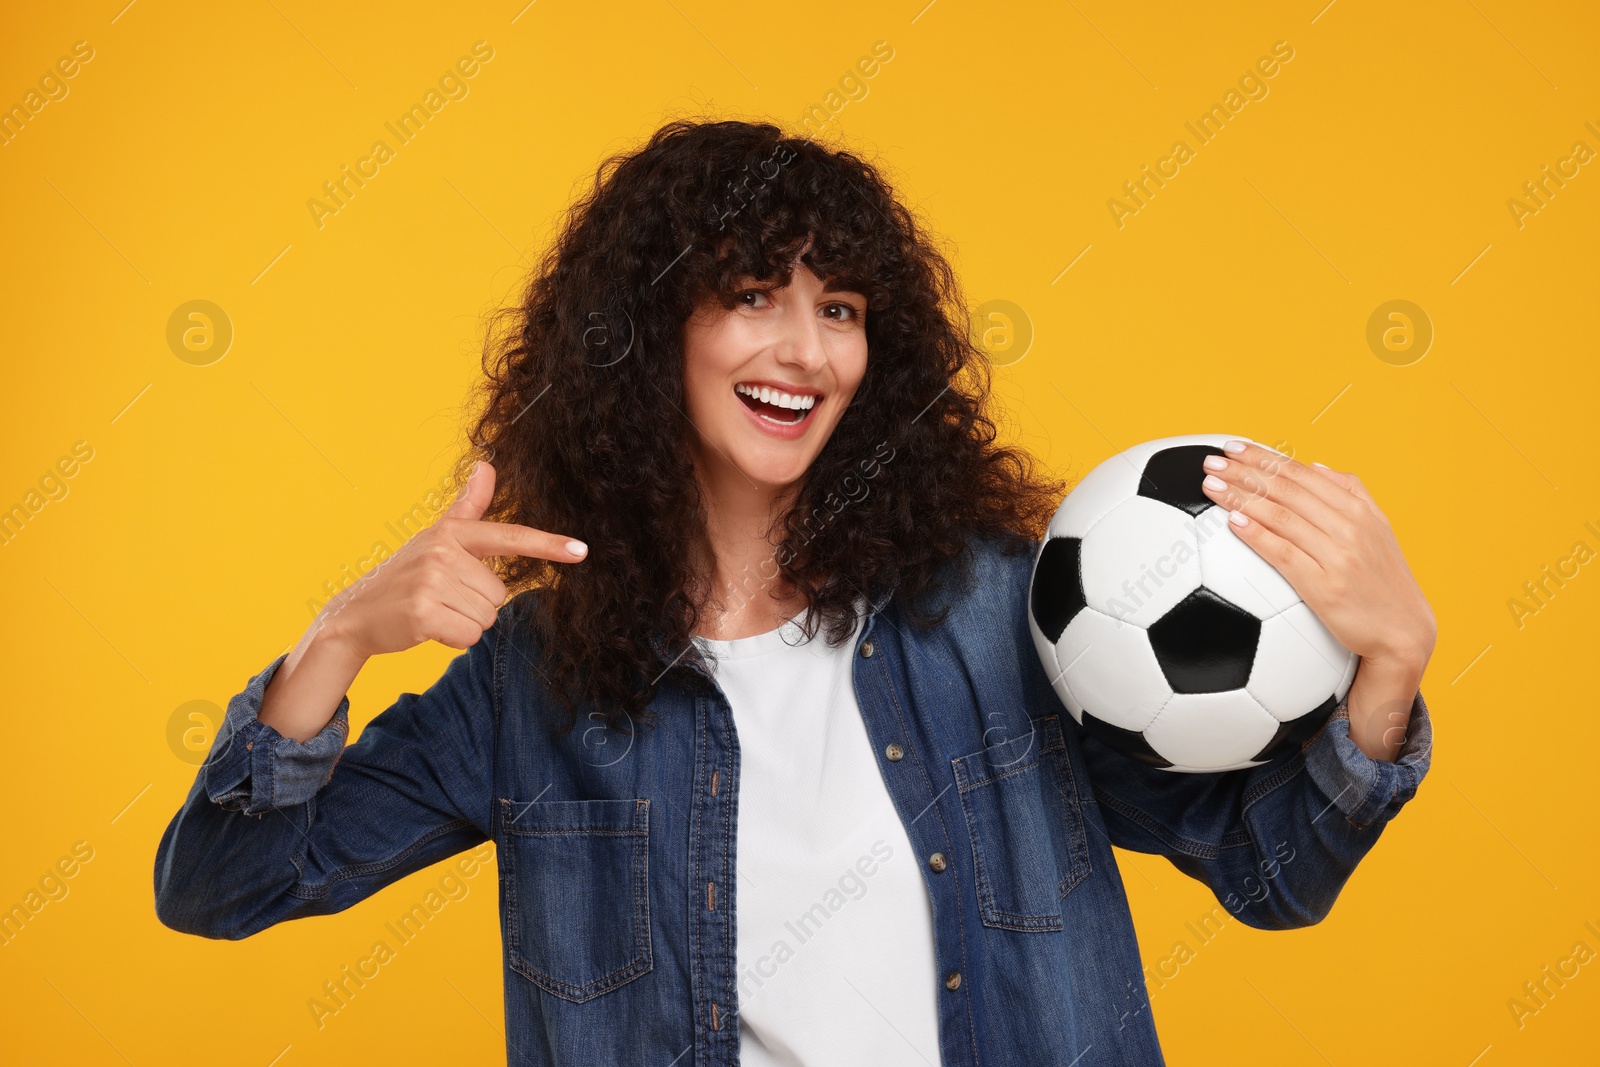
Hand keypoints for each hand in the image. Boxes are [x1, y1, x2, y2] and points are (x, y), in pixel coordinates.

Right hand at [317, 460, 586, 657]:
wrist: (356, 614)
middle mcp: (442, 552)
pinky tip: (429, 628)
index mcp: (451, 533)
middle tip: (443, 598)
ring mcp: (430, 581)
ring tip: (435, 611)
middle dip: (476, 605)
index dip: (548, 545)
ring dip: (465, 623)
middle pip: (500, 594)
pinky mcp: (422, 612)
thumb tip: (487, 466)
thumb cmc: (405, 576)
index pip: (509, 537)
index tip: (582, 551)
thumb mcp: (437, 537)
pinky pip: (468, 635)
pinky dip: (453, 640)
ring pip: (486, 617)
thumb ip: (468, 507)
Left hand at [1199, 441, 1435, 760]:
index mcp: (1358, 509)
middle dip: (1245, 471)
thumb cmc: (1383, 581)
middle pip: (1287, 490)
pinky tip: (1233, 522)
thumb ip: (1351, 493)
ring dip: (1241, 497)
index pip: (1302, 474)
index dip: (1265, 457)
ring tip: (1211, 484)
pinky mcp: (1325, 587)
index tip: (1234, 446)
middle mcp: (1349, 527)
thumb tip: (1317, 465)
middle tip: (1212, 460)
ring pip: (1281, 516)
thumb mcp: (1379, 529)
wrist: (1403, 632)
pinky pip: (1284, 554)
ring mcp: (1338, 556)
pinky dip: (1257, 534)